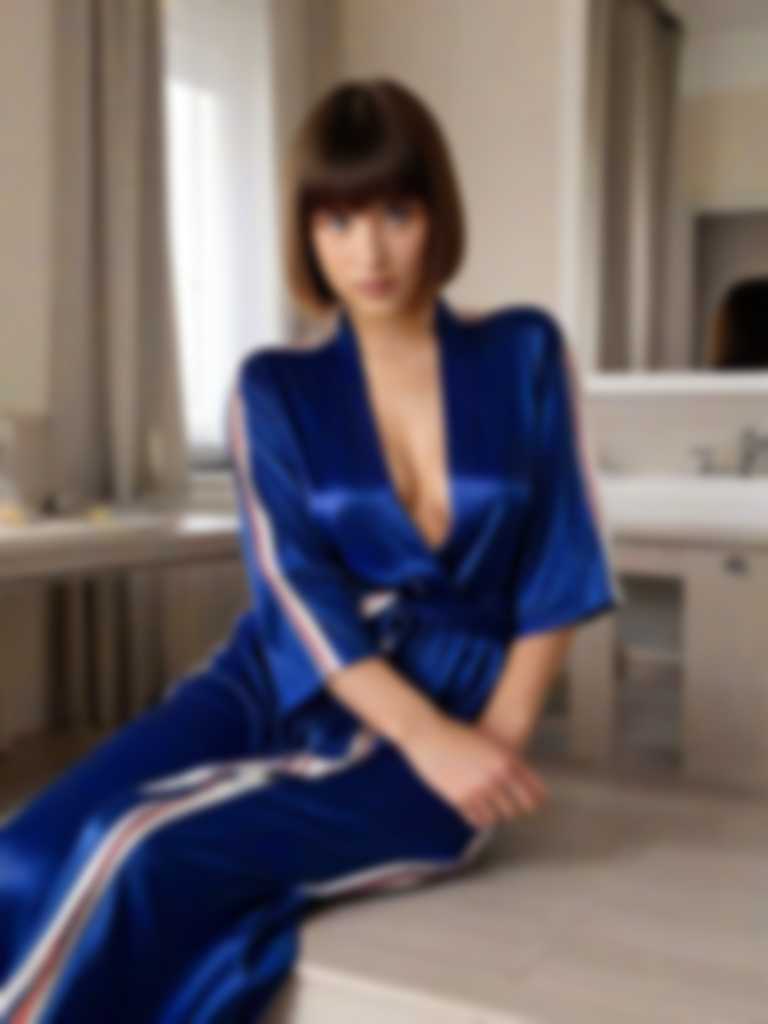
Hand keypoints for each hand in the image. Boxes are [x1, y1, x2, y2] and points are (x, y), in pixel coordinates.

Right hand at [398, 713, 547, 829]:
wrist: (429, 733)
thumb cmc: (461, 734)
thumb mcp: (489, 745)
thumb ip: (507, 762)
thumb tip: (523, 781)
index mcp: (507, 760)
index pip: (533, 792)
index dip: (535, 801)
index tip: (534, 805)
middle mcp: (495, 776)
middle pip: (516, 808)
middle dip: (514, 810)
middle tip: (512, 810)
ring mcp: (477, 788)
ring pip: (497, 817)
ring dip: (496, 815)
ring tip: (494, 812)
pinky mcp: (459, 798)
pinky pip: (477, 819)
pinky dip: (480, 819)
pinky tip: (478, 814)